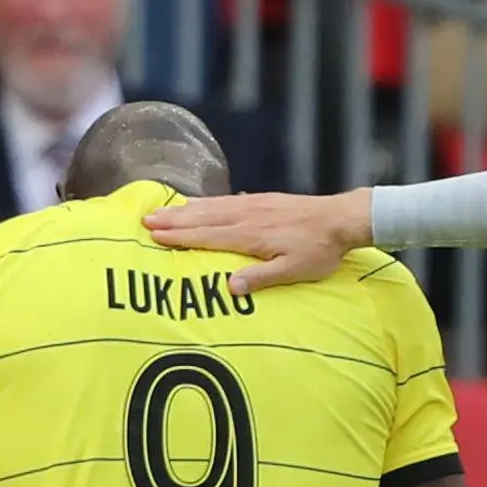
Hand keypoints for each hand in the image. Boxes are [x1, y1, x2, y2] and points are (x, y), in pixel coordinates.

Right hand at [144, 189, 373, 294]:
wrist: (342, 219)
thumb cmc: (319, 250)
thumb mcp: (293, 271)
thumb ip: (261, 278)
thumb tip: (229, 287)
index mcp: (251, 235)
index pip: (208, 236)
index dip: (181, 237)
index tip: (155, 235)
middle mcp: (248, 216)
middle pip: (204, 217)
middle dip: (174, 219)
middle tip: (145, 220)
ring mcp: (256, 205)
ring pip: (213, 206)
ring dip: (186, 209)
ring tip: (162, 210)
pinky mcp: (264, 200)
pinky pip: (229, 200)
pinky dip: (210, 201)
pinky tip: (201, 203)